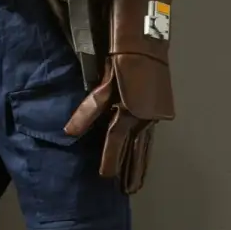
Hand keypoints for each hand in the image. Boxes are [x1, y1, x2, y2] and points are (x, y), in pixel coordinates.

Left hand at [64, 59, 155, 194]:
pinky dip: (146, 146)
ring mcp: (154, 113)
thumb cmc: (120, 57)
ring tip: (137, 181)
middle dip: (131, 171)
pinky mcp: (160, 107)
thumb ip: (88, 110)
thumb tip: (71, 132)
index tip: (107, 179)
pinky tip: (144, 152)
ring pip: (145, 143)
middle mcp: (144, 117)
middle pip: (135, 150)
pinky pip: (150, 133)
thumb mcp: (103, 82)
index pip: (115, 143)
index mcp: (128, 112)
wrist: (147, 39)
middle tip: (128, 191)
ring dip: (141, 163)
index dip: (110, 161)